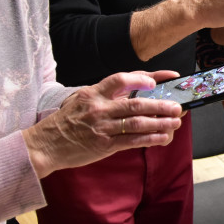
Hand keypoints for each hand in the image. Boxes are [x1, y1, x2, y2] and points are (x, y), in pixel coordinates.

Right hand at [22, 71, 182, 177]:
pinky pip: (132, 140)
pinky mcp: (104, 145)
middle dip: (161, 104)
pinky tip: (162, 137)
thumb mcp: (81, 101)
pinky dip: (150, 138)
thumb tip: (133, 91)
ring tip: (175, 122)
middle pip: (136, 103)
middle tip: (177, 106)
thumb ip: (104, 95)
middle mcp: (99, 108)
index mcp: (93, 93)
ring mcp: (102, 127)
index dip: (142, 78)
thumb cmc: (66, 123)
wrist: (45, 145)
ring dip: (160, 122)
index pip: (121, 79)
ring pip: (138, 122)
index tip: (161, 79)